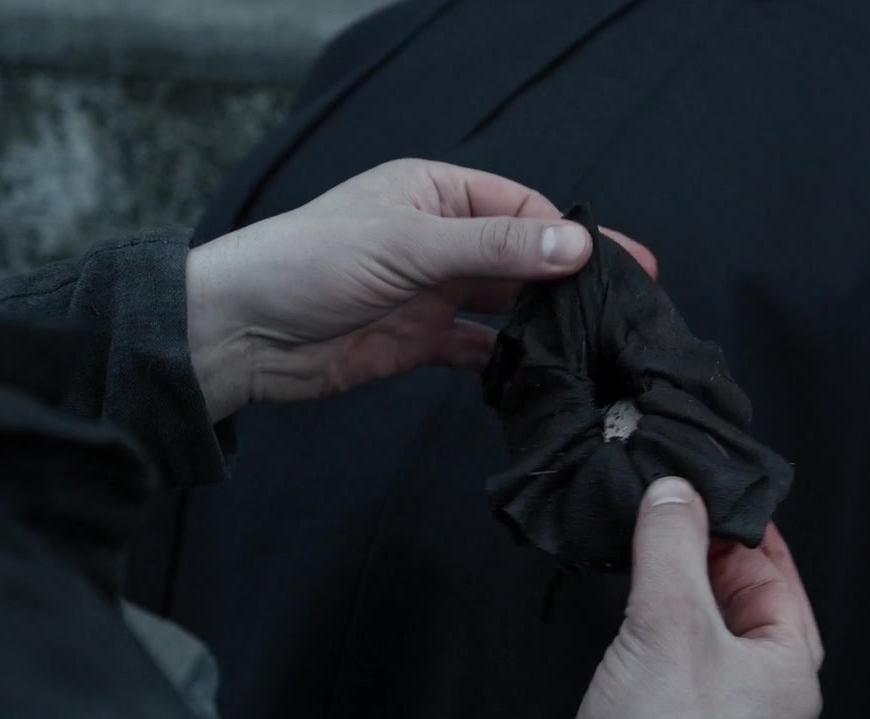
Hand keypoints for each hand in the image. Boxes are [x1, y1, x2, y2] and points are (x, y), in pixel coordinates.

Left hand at [183, 158, 657, 419]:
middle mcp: (441, 239)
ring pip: (508, 306)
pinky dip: (511, 362)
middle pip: (524, 258)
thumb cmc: (308, 263)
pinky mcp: (421, 342)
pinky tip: (545, 374)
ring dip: (547, 324)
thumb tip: (578, 245)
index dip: (574, 236)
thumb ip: (497, 249)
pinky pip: (481, 349)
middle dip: (572, 282)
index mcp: (437, 193)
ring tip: (600, 345)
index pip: (526, 209)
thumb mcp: (409, 245)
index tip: (625, 264)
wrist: (236, 334)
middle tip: (632, 306)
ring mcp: (433, 292)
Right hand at [553, 478, 822, 718]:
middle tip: (668, 511)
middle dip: (704, 554)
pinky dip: (652, 629)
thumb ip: (673, 547)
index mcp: (790, 672)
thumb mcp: (670, 624)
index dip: (742, 527)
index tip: (707, 490)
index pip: (777, 575)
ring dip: (675, 589)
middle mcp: (764, 697)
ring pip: (704, 630)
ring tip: (644, 550)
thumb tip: (675, 493)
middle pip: (743, 601)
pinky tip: (626, 614)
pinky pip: (672, 660)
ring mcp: (719, 718)